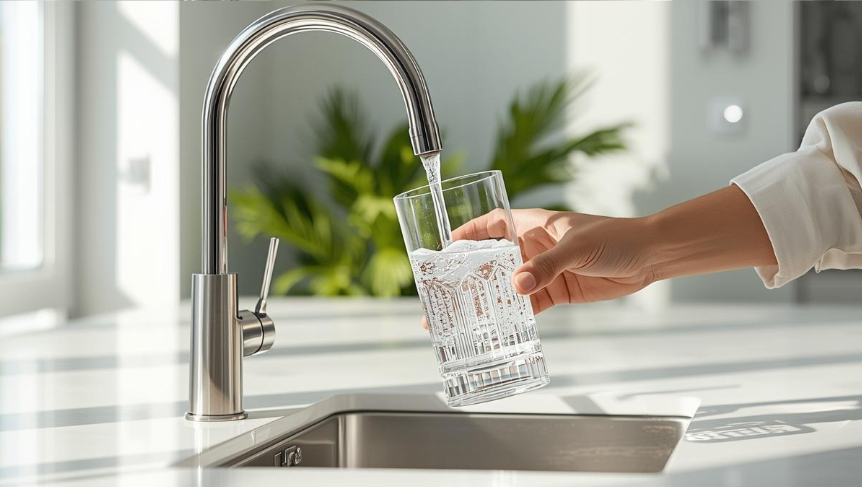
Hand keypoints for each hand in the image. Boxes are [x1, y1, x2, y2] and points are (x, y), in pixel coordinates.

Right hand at [419, 186, 775, 327]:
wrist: (649, 257)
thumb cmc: (615, 237)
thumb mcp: (577, 247)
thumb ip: (546, 266)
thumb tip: (517, 285)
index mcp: (534, 225)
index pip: (493, 224)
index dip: (469, 233)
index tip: (446, 246)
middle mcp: (533, 247)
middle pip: (493, 260)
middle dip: (469, 276)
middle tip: (445, 293)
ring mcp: (544, 271)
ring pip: (507, 286)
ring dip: (487, 300)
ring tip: (461, 317)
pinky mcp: (556, 291)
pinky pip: (528, 305)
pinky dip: (514, 316)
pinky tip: (498, 327)